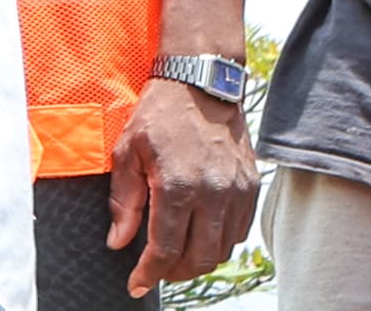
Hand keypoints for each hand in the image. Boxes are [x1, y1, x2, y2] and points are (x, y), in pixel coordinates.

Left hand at [108, 76, 261, 294]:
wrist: (201, 85)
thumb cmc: (158, 116)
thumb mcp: (127, 153)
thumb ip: (123, 202)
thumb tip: (118, 243)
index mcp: (178, 186)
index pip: (166, 249)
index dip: (149, 273)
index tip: (136, 285)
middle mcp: (213, 194)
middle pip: (199, 257)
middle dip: (174, 272)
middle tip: (155, 271)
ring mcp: (237, 192)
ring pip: (223, 249)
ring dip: (198, 260)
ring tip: (175, 256)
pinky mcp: (251, 187)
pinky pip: (240, 231)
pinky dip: (220, 242)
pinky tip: (199, 235)